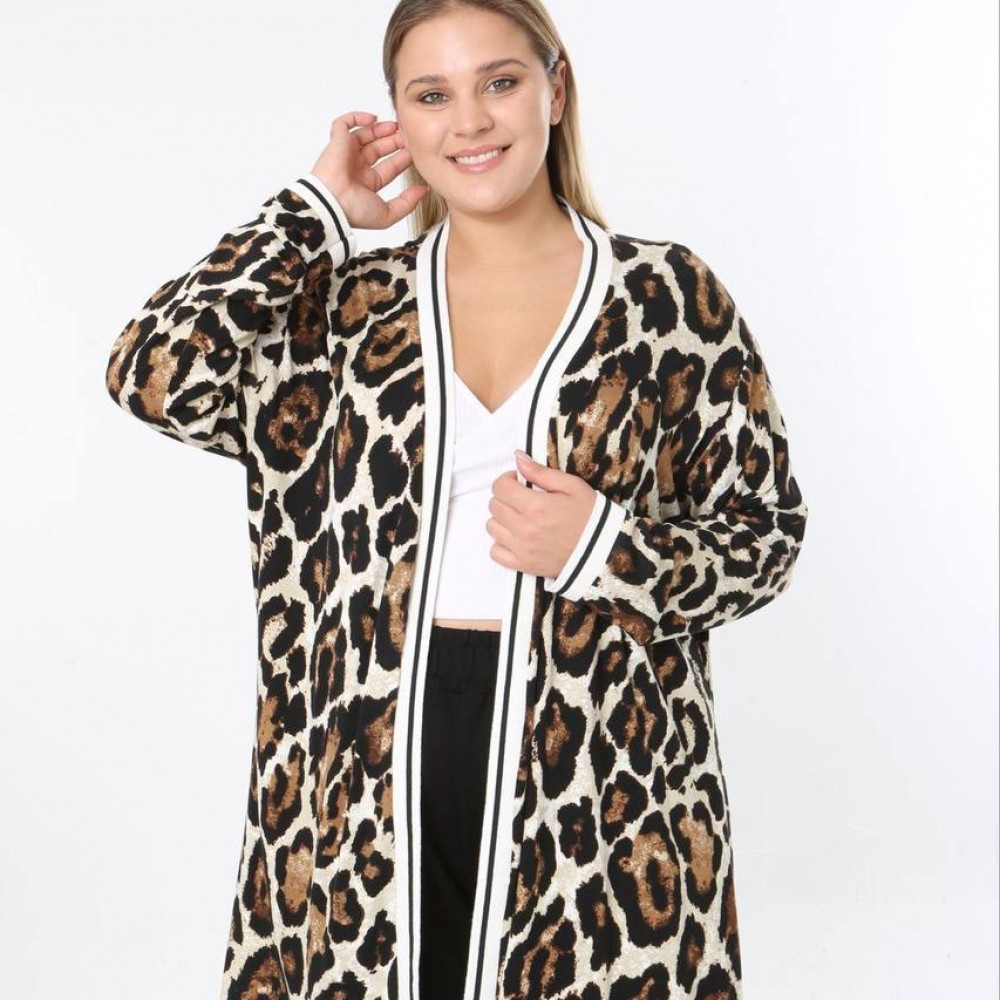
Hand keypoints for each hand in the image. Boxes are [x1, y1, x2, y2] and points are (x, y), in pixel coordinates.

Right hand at [310, 111, 429, 230]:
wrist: (332, 203)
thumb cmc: (355, 211)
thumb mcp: (388, 214)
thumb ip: (407, 203)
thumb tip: (423, 191)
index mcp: (368, 184)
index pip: (390, 167)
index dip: (403, 158)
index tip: (415, 151)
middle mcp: (357, 168)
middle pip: (379, 149)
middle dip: (394, 141)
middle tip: (407, 135)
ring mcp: (346, 154)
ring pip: (365, 135)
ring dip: (380, 129)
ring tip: (394, 126)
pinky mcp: (336, 142)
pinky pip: (343, 124)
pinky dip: (356, 117)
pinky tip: (372, 119)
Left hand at [487, 450, 596, 579]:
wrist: (603, 550)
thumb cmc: (590, 516)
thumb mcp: (571, 486)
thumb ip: (541, 472)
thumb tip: (518, 458)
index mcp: (535, 506)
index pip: (499, 487)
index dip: (507, 480)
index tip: (518, 482)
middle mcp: (524, 528)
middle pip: (494, 506)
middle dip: (505, 497)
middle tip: (522, 498)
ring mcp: (522, 549)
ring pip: (492, 527)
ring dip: (502, 519)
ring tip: (520, 517)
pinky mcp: (523, 565)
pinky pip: (495, 553)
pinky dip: (500, 544)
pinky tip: (515, 537)